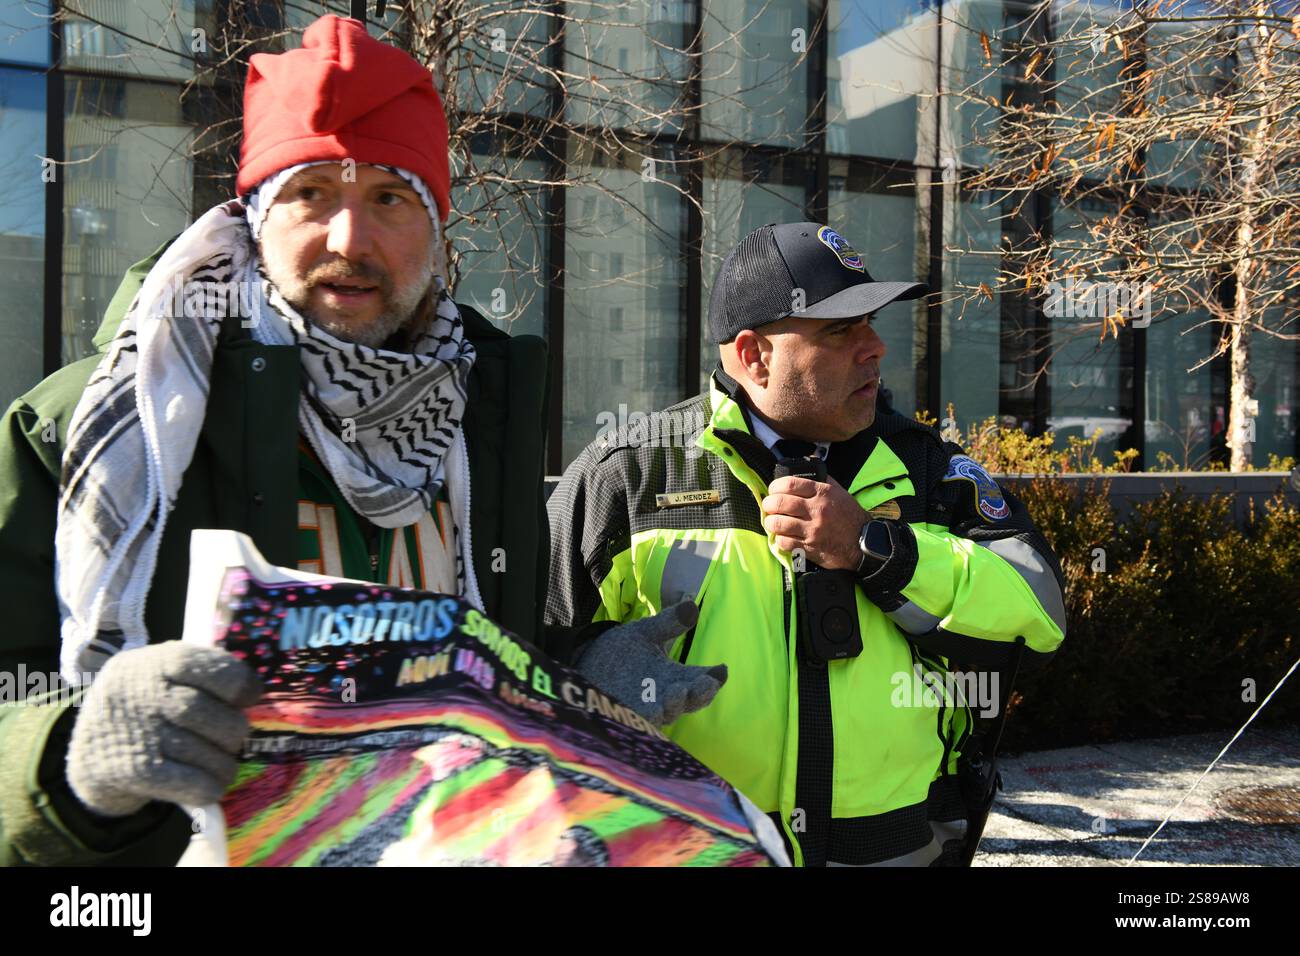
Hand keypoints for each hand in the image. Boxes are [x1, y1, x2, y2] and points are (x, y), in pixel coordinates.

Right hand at [66, 642, 263, 817]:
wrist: (90, 756)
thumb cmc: (144, 709)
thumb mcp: (160, 676)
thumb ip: (199, 675)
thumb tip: (252, 691)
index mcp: (153, 662)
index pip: (205, 665)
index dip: (238, 682)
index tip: (250, 696)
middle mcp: (141, 694)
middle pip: (204, 711)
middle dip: (231, 729)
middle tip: (233, 738)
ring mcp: (135, 732)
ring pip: (201, 750)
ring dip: (223, 763)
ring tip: (223, 765)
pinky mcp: (133, 772)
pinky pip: (190, 782)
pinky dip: (209, 786)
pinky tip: (210, 785)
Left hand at [576, 600, 727, 727]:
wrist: (589, 663)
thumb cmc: (624, 649)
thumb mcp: (647, 631)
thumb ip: (669, 622)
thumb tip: (691, 605)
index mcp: (679, 676)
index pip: (703, 680)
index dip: (714, 678)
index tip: (720, 670)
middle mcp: (669, 695)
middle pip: (693, 700)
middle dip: (700, 693)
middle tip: (706, 683)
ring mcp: (650, 709)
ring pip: (670, 713)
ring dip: (675, 705)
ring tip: (677, 692)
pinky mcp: (628, 716)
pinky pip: (641, 722)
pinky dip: (648, 718)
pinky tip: (651, 711)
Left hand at [762, 475, 867, 570]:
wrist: (863, 542)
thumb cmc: (850, 516)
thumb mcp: (840, 493)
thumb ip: (822, 481)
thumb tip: (805, 472)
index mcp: (823, 493)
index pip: (790, 484)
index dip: (775, 486)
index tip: (772, 490)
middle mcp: (817, 510)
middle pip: (780, 503)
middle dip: (768, 503)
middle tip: (768, 505)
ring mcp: (813, 530)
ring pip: (778, 523)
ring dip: (770, 522)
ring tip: (771, 521)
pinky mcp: (810, 548)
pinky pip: (785, 542)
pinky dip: (779, 539)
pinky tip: (782, 536)